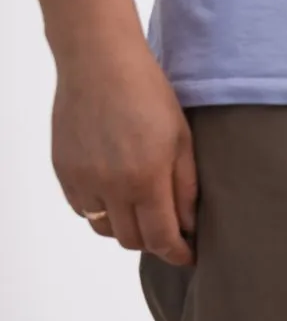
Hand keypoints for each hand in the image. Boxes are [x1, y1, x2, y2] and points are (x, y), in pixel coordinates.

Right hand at [51, 43, 196, 265]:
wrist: (100, 64)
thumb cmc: (149, 94)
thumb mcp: (182, 138)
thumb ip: (185, 186)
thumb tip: (188, 225)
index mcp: (146, 179)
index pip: (161, 238)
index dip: (177, 254)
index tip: (188, 257)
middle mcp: (111, 187)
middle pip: (131, 240)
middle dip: (154, 241)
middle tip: (170, 231)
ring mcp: (82, 181)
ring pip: (104, 229)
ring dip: (126, 228)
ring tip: (143, 211)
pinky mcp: (63, 172)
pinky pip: (82, 210)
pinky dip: (101, 211)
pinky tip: (116, 193)